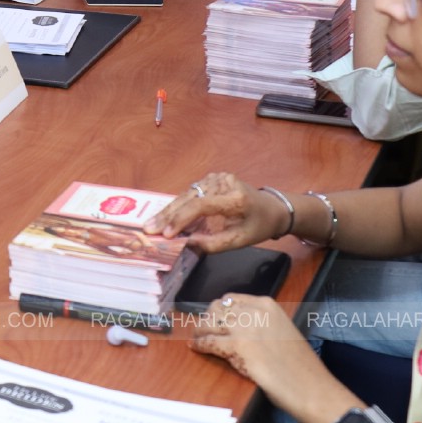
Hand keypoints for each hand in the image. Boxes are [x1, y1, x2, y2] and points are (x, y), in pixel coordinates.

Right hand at [148, 172, 289, 252]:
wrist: (272, 208)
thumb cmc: (257, 226)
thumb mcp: (240, 241)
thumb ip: (213, 244)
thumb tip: (186, 244)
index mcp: (234, 198)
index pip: (201, 205)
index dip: (182, 220)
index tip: (167, 234)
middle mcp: (223, 182)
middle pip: (190, 198)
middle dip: (168, 215)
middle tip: (149, 228)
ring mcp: (216, 178)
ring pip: (187, 195)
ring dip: (169, 210)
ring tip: (151, 223)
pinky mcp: (211, 178)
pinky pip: (191, 193)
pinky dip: (177, 205)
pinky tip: (164, 216)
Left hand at [191, 295, 328, 409]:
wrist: (310, 386)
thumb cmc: (300, 365)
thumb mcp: (281, 330)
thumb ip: (260, 322)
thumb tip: (238, 325)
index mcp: (266, 304)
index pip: (231, 299)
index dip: (220, 309)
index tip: (214, 317)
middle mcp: (253, 311)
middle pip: (217, 308)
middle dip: (208, 319)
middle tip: (204, 330)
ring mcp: (244, 328)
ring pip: (210, 323)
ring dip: (201, 331)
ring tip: (197, 338)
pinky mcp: (236, 347)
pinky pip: (209, 342)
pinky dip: (200, 345)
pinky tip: (196, 348)